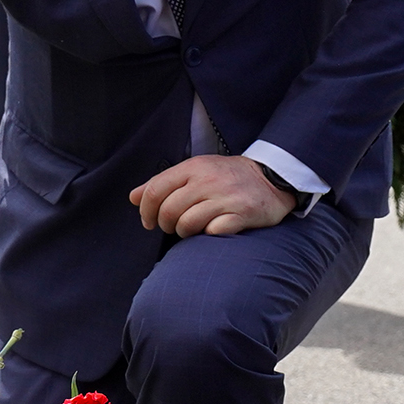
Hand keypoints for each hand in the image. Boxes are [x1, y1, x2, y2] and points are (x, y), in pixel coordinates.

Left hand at [130, 155, 292, 237]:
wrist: (271, 178)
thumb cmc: (227, 178)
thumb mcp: (195, 171)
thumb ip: (163, 183)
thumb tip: (132, 197)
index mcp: (193, 168)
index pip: (155, 190)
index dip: (146, 210)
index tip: (149, 222)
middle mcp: (208, 181)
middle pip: (169, 210)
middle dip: (165, 225)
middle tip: (172, 228)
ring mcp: (226, 197)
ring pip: (187, 224)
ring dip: (185, 233)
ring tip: (191, 230)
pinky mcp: (242, 214)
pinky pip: (213, 232)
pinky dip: (208, 235)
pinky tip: (213, 230)